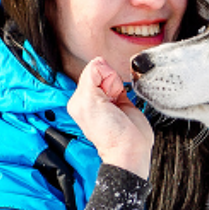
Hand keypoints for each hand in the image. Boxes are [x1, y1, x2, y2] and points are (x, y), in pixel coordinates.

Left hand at [67, 57, 152, 173]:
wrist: (130, 147)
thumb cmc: (109, 133)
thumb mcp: (90, 101)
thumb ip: (91, 76)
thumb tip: (99, 62)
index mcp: (78, 99)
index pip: (90, 71)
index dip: (101, 78)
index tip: (104, 94)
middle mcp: (90, 98)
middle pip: (102, 72)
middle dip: (110, 81)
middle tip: (112, 101)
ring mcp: (107, 98)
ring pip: (113, 76)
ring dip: (118, 85)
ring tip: (118, 103)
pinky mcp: (121, 99)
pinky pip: (123, 82)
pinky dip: (125, 86)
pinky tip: (123, 100)